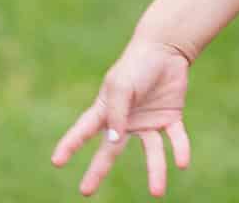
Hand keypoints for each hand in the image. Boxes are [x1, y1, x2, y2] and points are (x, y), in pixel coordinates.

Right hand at [51, 35, 192, 196]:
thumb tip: (112, 141)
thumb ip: (116, 113)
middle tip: (85, 191)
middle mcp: (126, 121)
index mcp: (107, 109)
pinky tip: (182, 163)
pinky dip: (180, 150)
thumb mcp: (122, 86)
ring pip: (151, 152)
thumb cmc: (138, 64)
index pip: (83, 130)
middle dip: (97, 171)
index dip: (69, 144)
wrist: (167, 49)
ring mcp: (148, 121)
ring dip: (155, 171)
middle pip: (110, 151)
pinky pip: (175, 138)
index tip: (56, 161)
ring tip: (157, 193)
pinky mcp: (169, 118)